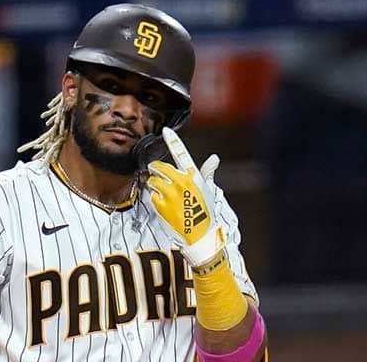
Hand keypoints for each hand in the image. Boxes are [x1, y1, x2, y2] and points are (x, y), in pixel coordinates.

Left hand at [146, 127, 224, 267]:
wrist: (200, 235)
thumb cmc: (206, 212)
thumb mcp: (208, 190)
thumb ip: (207, 173)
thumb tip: (214, 158)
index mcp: (193, 176)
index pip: (182, 154)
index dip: (173, 141)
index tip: (165, 131)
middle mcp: (181, 182)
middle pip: (159, 167)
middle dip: (156, 170)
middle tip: (157, 174)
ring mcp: (169, 193)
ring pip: (153, 181)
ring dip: (154, 185)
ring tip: (164, 194)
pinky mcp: (160, 205)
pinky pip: (151, 196)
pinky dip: (154, 199)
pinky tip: (163, 205)